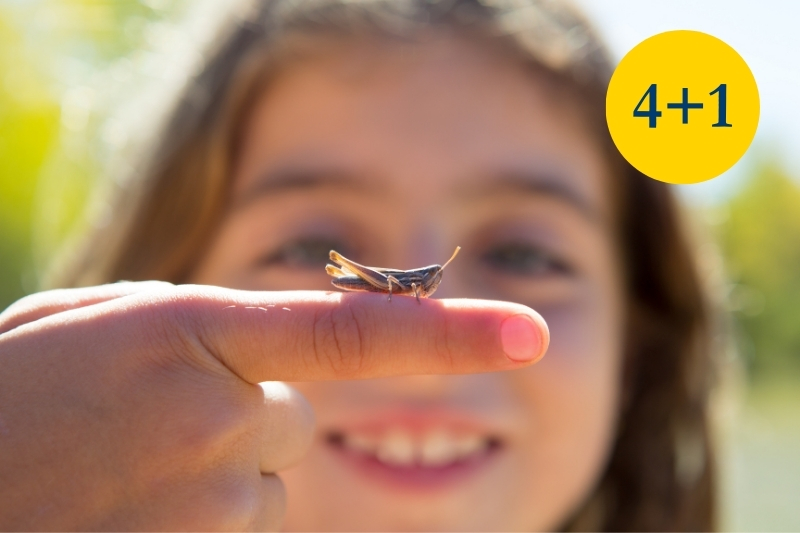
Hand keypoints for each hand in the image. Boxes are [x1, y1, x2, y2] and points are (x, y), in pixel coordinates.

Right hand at [0, 282, 547, 530]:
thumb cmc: (8, 398)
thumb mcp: (93, 326)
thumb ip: (199, 328)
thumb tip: (274, 364)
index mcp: (193, 331)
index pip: (354, 331)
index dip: (452, 333)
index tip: (532, 334)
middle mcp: (216, 417)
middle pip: (290, 420)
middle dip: (239, 423)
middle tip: (145, 430)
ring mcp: (210, 505)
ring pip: (261, 486)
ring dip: (211, 480)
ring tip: (118, 476)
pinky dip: (199, 524)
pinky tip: (129, 513)